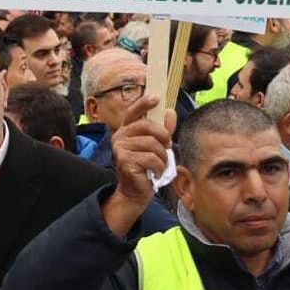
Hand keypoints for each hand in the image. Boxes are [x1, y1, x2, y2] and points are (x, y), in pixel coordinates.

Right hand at [102, 95, 175, 233]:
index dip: (144, 103)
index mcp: (126, 130)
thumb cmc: (146, 168)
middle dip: (163, 136)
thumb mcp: (157, 147)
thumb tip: (170, 112)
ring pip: (152, 144)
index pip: (134, 111)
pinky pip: (151, 158)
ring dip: (162, 156)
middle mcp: (120, 136)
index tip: (157, 97)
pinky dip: (159, 167)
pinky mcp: (124, 161)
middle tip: (167, 147)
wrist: (135, 192)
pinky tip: (155, 172)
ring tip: (159, 165)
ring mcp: (120, 148)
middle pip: (148, 126)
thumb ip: (163, 130)